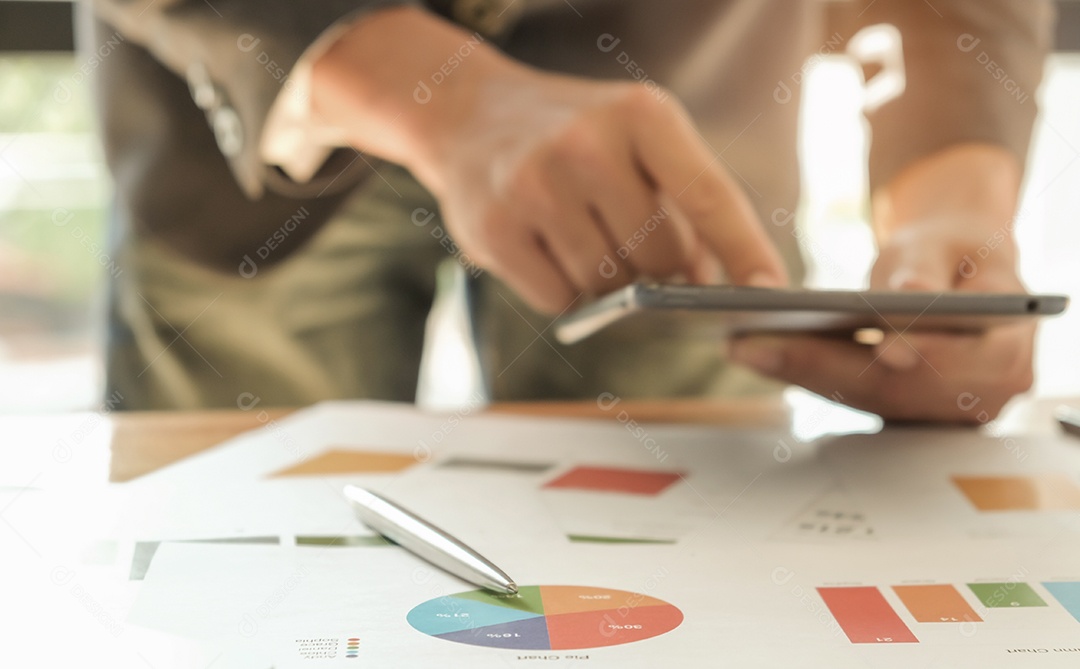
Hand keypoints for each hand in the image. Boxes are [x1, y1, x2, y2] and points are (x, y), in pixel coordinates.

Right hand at [413, 67, 785, 311]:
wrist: (468, 114)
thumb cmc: (573, 136)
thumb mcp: (636, 139)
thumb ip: (681, 202)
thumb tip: (706, 286)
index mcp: (640, 115)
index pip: (709, 195)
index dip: (745, 251)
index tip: (772, 292)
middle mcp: (586, 145)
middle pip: (658, 257)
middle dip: (660, 271)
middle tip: (638, 251)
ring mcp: (535, 187)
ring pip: (607, 285)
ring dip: (609, 283)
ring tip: (585, 239)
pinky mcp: (494, 229)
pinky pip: (559, 300)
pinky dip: (566, 292)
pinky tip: (550, 253)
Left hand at [729, 145, 1034, 422]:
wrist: (946, 266)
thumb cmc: (946, 250)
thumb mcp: (941, 245)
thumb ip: (926, 271)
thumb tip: (911, 298)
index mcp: (1006, 353)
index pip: (957, 364)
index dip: (916, 354)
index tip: (874, 346)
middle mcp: (981, 396)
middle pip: (895, 389)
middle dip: (824, 365)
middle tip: (760, 344)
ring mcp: (940, 411)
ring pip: (865, 399)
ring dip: (802, 374)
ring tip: (747, 348)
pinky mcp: (902, 412)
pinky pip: (852, 397)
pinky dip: (807, 375)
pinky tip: (763, 354)